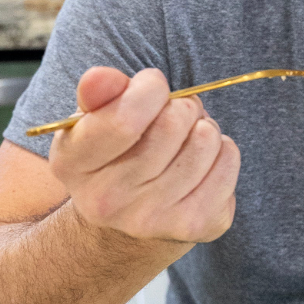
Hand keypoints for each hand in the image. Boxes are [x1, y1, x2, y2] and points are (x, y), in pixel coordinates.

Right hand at [48, 66, 239, 244]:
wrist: (130, 218)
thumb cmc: (114, 152)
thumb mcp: (94, 118)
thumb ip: (98, 92)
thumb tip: (100, 78)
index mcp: (74, 165)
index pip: (124, 120)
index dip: (149, 89)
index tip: (151, 86)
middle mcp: (108, 201)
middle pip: (171, 125)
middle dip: (180, 105)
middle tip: (173, 114)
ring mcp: (153, 219)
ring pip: (205, 140)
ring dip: (203, 126)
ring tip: (187, 138)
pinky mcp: (196, 226)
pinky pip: (229, 160)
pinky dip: (222, 149)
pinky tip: (201, 160)